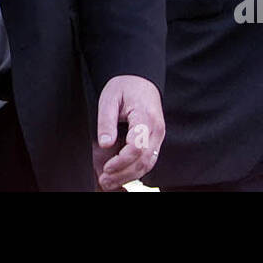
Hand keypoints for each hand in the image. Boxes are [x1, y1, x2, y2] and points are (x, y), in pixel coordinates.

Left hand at [93, 75, 163, 190]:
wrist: (140, 79)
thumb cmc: (124, 87)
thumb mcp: (109, 98)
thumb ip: (107, 121)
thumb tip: (105, 144)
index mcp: (146, 117)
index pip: (137, 147)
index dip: (122, 161)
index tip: (106, 168)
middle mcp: (157, 129)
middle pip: (144, 159)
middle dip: (124, 174)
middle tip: (104, 181)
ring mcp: (158, 136)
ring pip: (148, 163)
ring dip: (129, 176)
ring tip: (109, 182)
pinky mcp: (155, 140)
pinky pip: (149, 160)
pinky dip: (135, 171)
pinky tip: (121, 175)